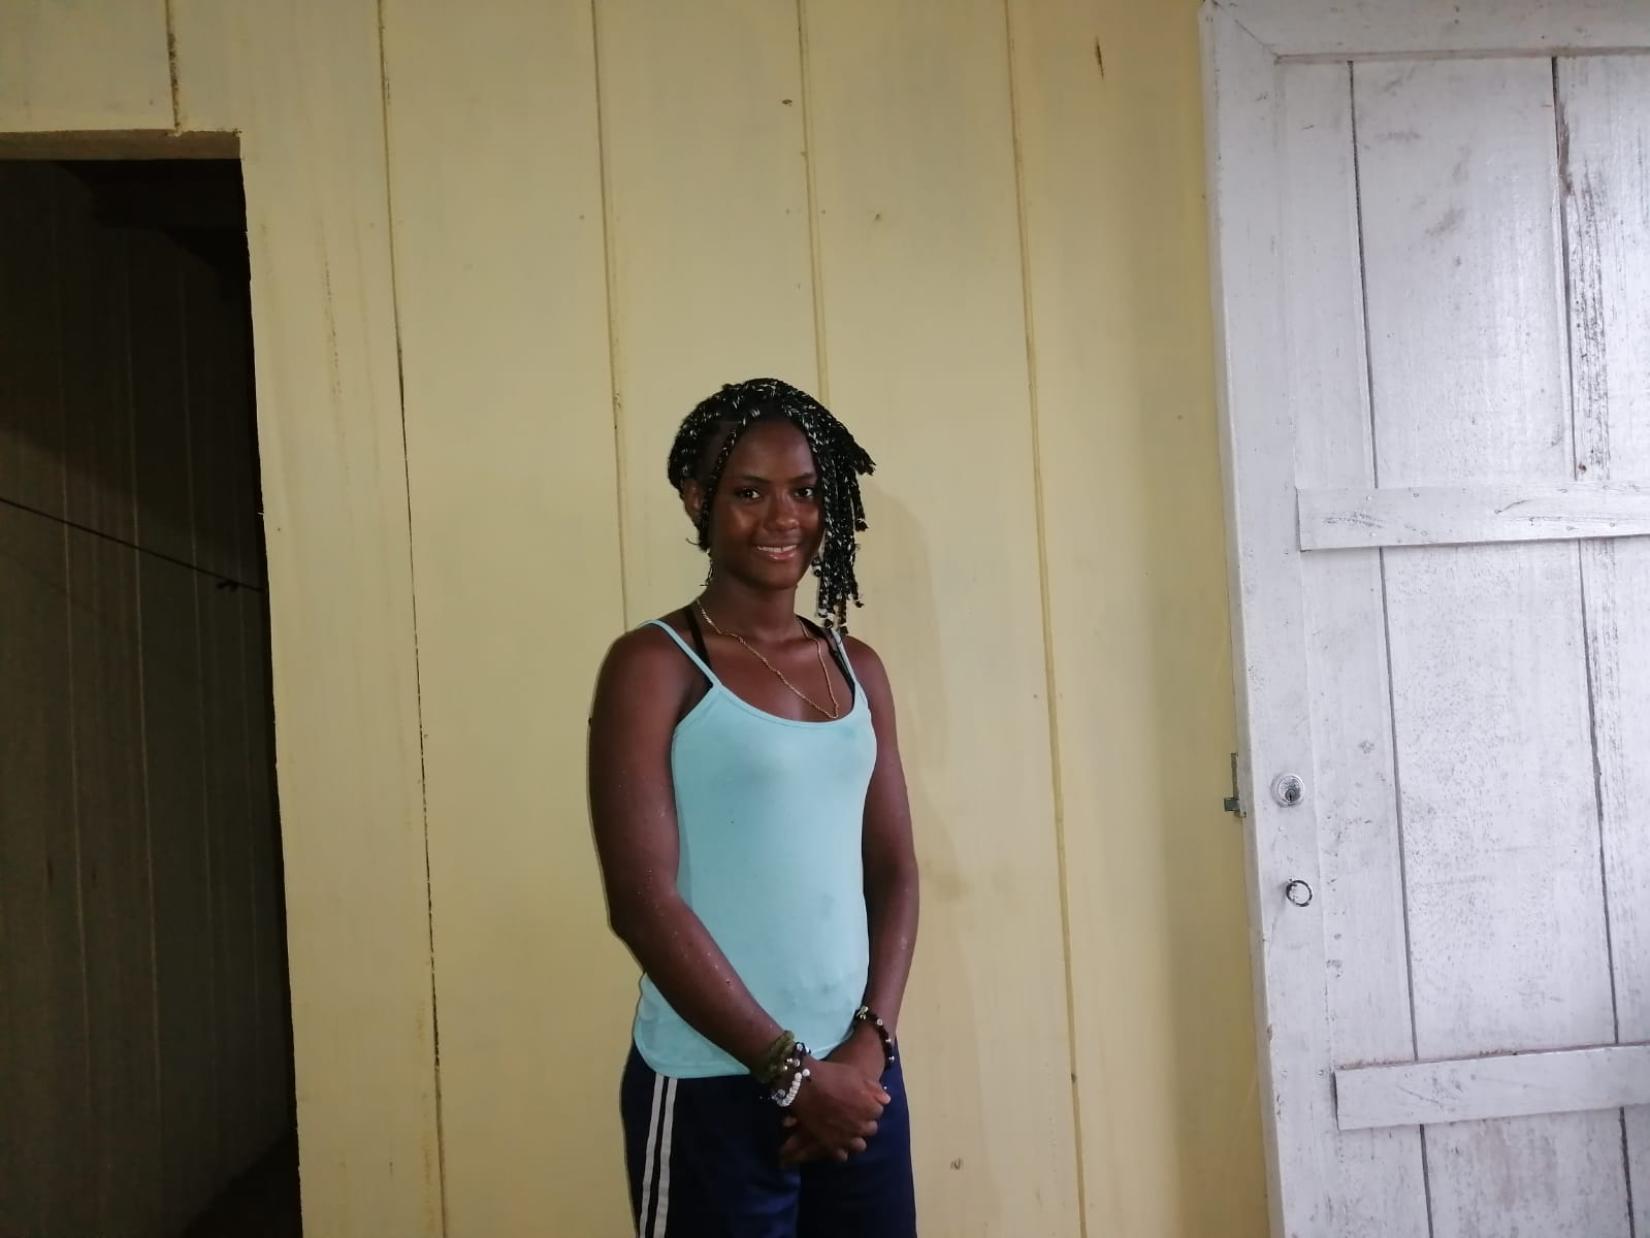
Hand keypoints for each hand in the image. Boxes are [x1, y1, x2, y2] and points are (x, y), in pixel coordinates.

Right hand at [780, 1029, 887, 1165]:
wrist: (805, 1086)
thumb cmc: (832, 1075)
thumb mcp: (856, 1075)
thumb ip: (874, 1089)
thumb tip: (886, 1100)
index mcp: (870, 1109)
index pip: (878, 1111)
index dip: (869, 1104)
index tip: (861, 1100)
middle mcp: (861, 1126)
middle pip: (870, 1128)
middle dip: (864, 1121)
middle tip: (853, 1113)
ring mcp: (846, 1138)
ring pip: (859, 1145)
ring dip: (856, 1137)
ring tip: (847, 1130)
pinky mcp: (831, 1146)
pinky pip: (842, 1155)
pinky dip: (841, 1149)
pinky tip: (836, 1141)